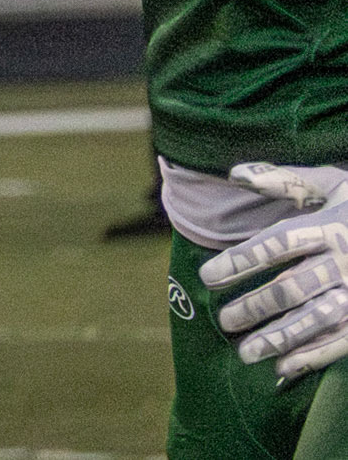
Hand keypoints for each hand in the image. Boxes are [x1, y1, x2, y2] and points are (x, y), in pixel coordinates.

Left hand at [201, 163, 347, 381]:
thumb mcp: (324, 183)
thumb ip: (280, 181)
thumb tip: (235, 173)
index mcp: (328, 226)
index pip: (277, 245)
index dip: (241, 261)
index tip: (206, 276)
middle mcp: (344, 262)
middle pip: (294, 288)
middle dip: (256, 306)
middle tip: (222, 320)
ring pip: (317, 320)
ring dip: (280, 338)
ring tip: (244, 353)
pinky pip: (342, 341)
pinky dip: (314, 357)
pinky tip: (284, 368)